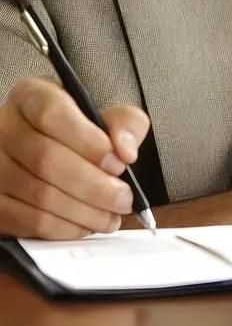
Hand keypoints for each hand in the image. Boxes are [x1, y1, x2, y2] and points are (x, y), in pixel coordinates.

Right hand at [0, 78, 149, 238]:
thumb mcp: (105, 114)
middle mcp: (4, 128)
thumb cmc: (79, 132)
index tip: (119, 161)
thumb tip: (125, 150)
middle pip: (46, 160)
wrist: (52, 151)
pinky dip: (67, 229)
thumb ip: (125, 123)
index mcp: (30, 97)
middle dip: (94, 186)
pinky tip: (88, 224)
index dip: (88, 141)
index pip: (52, 113)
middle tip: (123, 198)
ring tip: (112, 215)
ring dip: (85, 212)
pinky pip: (31, 223)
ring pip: (40, 196)